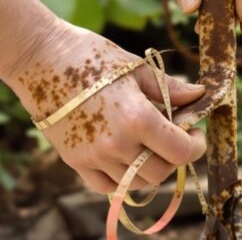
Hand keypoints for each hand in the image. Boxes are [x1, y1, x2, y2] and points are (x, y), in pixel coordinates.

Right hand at [5, 22, 206, 193]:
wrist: (40, 58)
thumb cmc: (91, 56)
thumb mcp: (136, 68)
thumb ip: (170, 88)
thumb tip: (200, 95)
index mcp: (138, 118)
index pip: (181, 151)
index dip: (195, 145)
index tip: (195, 133)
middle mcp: (117, 144)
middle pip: (161, 172)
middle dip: (175, 157)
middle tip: (174, 137)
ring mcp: (94, 156)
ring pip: (136, 182)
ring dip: (150, 167)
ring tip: (149, 144)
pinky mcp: (75, 162)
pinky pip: (107, 186)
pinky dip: (122, 177)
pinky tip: (125, 155)